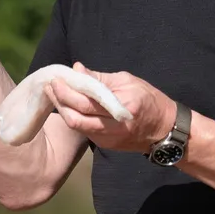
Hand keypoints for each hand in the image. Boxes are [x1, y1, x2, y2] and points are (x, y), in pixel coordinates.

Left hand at [45, 63, 176, 152]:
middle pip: (77, 117)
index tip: (56, 79)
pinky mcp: (105, 145)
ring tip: (54, 94)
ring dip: (62, 110)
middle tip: (50, 86)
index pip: (88, 101)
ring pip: (76, 127)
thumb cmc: (149, 99)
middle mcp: (115, 126)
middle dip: (60, 100)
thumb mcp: (128, 81)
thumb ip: (100, 78)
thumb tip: (77, 69)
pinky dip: (73, 117)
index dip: (67, 91)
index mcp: (124, 106)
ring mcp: (109, 139)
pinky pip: (83, 130)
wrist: (164, 129)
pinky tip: (67, 105)